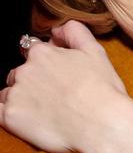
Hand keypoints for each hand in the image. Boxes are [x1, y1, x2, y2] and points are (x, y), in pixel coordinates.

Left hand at [0, 20, 128, 152]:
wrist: (100, 123)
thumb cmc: (102, 89)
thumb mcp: (95, 51)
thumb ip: (75, 32)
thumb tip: (58, 29)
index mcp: (43, 53)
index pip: (34, 50)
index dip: (47, 60)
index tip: (59, 72)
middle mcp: (25, 70)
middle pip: (20, 72)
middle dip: (33, 79)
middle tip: (55, 92)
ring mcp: (15, 94)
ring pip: (9, 92)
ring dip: (21, 97)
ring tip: (45, 108)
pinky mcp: (10, 117)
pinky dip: (8, 112)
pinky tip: (26, 116)